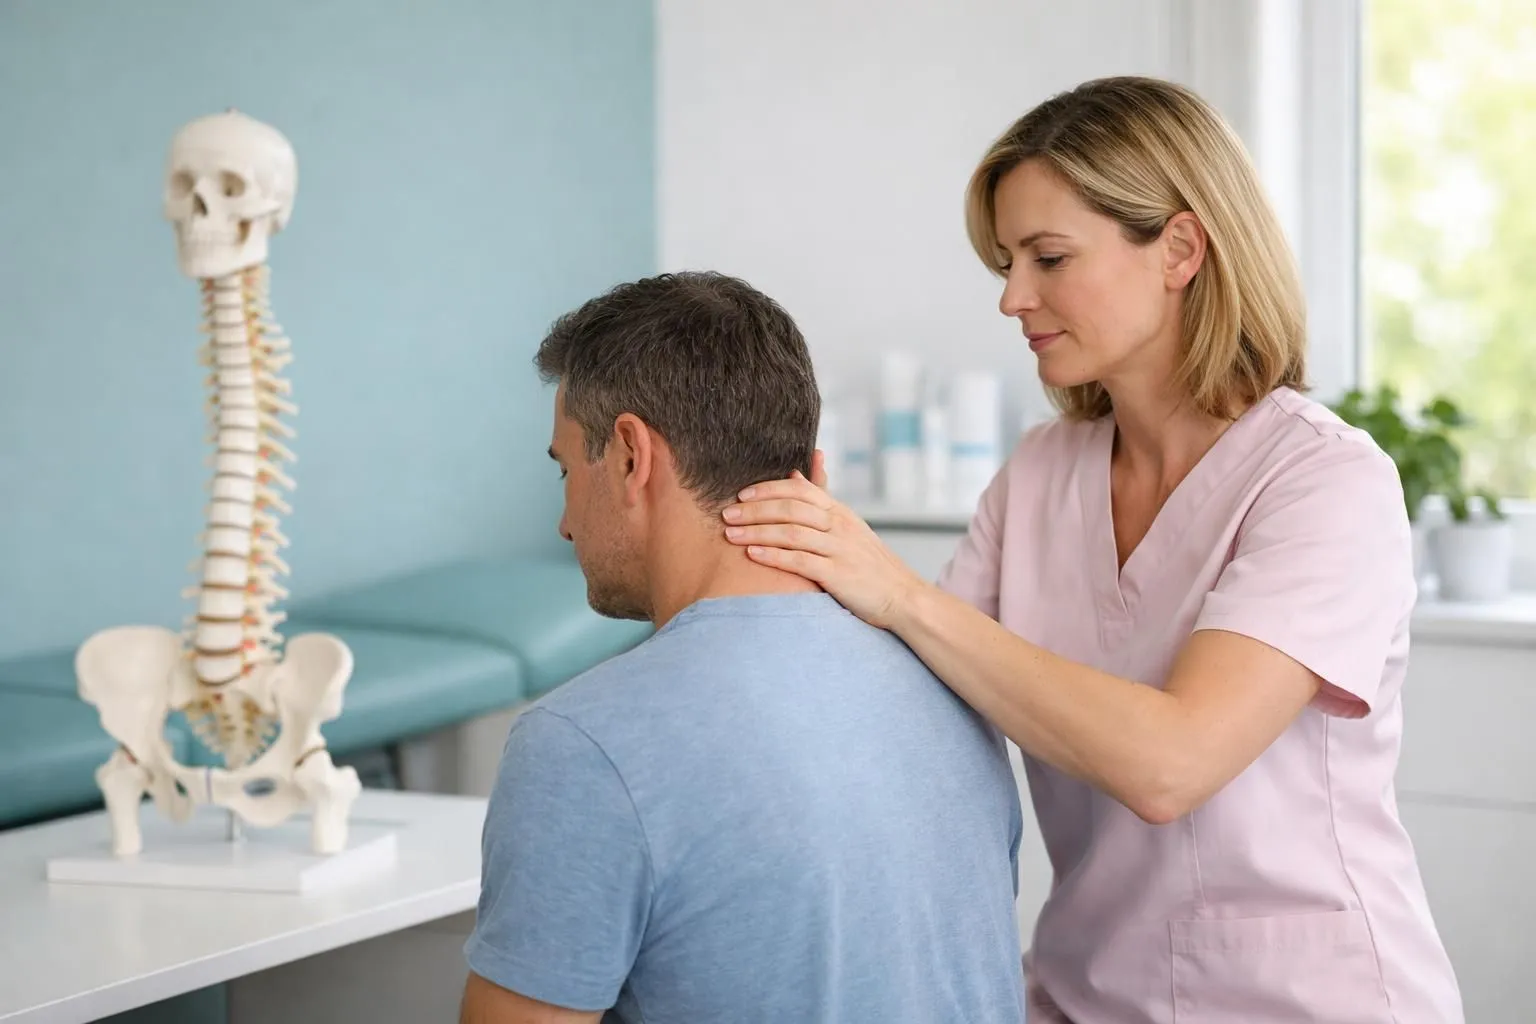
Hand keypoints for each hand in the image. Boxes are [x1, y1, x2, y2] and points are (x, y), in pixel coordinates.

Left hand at [721, 450, 927, 629]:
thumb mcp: (848, 525)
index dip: (768, 489)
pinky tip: (752, 555)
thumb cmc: (869, 563)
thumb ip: (821, 500)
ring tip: (731, 534)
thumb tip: (796, 474)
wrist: (901, 596)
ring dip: (757, 531)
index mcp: (839, 511)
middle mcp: (839, 525)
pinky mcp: (838, 574)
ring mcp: (840, 549)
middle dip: (754, 510)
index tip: (742, 494)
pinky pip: (800, 561)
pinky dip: (773, 556)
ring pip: (791, 532)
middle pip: (790, 508)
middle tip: (726, 513)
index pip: (800, 489)